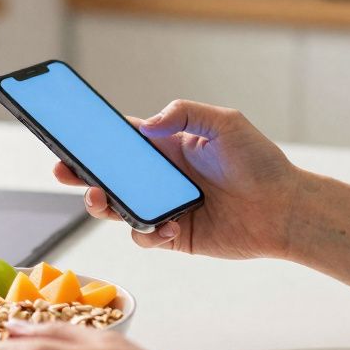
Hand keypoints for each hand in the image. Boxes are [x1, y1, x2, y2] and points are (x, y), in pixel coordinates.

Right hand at [53, 99, 299, 259]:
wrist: (285, 209)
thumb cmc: (260, 163)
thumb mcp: (225, 123)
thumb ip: (185, 113)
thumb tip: (147, 124)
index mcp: (166, 147)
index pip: (121, 140)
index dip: (92, 137)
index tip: (67, 133)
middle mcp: (160, 177)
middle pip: (108, 175)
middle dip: (81, 173)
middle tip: (64, 171)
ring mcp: (164, 207)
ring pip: (118, 207)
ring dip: (102, 204)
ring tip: (101, 200)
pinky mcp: (173, 235)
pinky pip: (144, 235)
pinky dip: (147, 232)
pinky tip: (167, 226)